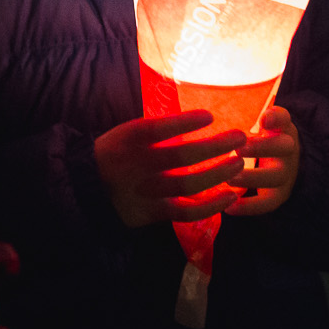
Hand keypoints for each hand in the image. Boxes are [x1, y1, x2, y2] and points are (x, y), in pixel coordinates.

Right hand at [92, 111, 245, 228]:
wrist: (88, 188)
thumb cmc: (116, 153)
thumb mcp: (127, 133)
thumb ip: (156, 130)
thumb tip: (196, 118)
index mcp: (131, 139)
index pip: (160, 127)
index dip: (186, 122)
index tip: (210, 116)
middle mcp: (139, 165)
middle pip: (183, 156)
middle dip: (216, 146)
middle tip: (240, 137)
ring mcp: (147, 191)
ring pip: (189, 184)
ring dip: (218, 173)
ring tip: (239, 163)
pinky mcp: (153, 213)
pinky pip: (187, 211)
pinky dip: (211, 205)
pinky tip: (230, 196)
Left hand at [222, 106, 299, 216]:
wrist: (288, 165)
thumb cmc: (266, 139)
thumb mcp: (267, 124)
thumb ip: (264, 118)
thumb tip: (263, 116)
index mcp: (283, 129)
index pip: (284, 119)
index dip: (276, 118)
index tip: (263, 119)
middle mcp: (288, 151)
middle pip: (283, 147)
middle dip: (262, 148)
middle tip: (239, 149)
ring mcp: (286, 174)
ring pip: (276, 177)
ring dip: (252, 178)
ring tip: (230, 179)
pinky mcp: (278, 195)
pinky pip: (268, 203)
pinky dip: (250, 207)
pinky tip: (229, 208)